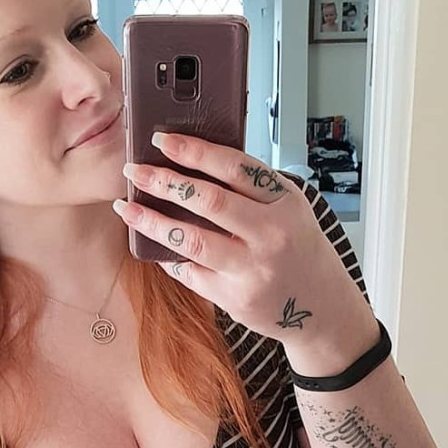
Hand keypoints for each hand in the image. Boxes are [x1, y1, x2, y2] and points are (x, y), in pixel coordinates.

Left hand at [115, 132, 371, 350]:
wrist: (321, 307)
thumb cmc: (299, 250)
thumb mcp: (289, 210)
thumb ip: (251, 189)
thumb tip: (192, 162)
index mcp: (285, 203)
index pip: (234, 167)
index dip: (195, 151)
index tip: (163, 140)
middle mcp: (270, 235)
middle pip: (208, 201)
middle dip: (164, 182)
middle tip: (135, 170)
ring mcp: (252, 270)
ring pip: (191, 240)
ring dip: (152, 221)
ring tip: (126, 207)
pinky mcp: (235, 298)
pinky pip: (190, 272)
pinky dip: (168, 255)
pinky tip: (151, 242)